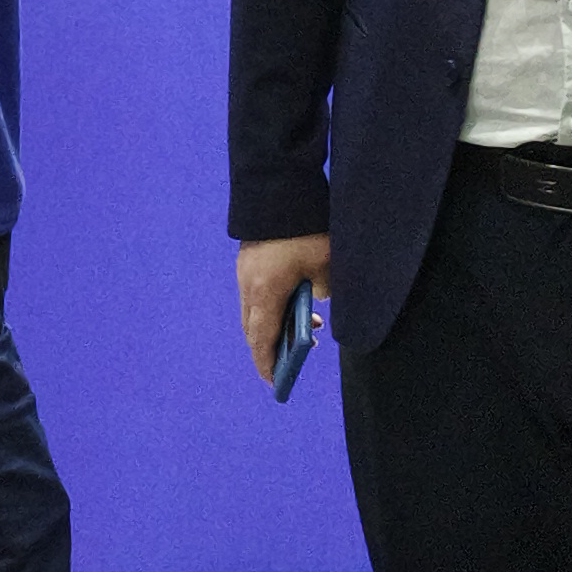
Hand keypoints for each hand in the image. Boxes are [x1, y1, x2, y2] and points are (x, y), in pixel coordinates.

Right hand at [236, 234, 331, 385]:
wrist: (280, 189)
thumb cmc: (307, 231)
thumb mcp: (326, 266)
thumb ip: (322, 290)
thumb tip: (316, 297)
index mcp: (266, 292)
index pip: (262, 340)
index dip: (268, 364)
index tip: (276, 382)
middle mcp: (248, 285)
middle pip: (254, 328)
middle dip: (271, 346)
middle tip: (293, 359)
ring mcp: (245, 270)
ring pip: (254, 309)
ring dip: (274, 323)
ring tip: (307, 324)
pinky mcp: (249, 258)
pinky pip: (256, 293)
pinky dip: (271, 305)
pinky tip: (296, 299)